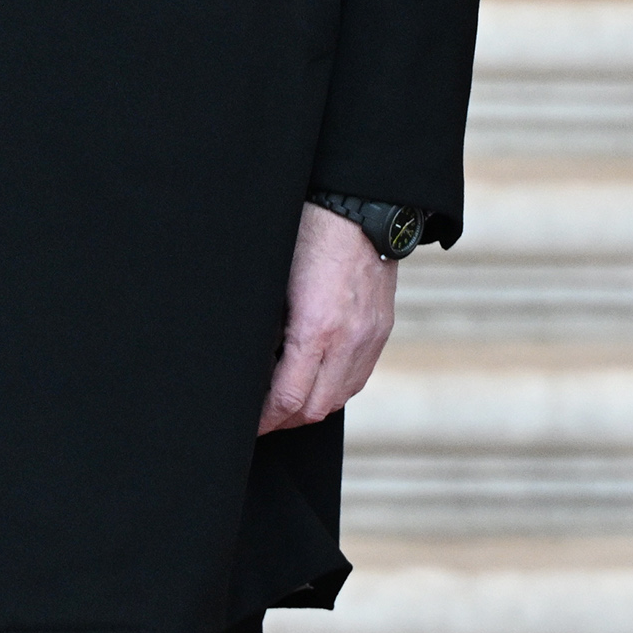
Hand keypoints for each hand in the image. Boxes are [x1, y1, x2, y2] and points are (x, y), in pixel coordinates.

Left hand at [259, 201, 396, 434]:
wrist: (360, 208)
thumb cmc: (308, 235)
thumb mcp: (276, 284)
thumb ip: (269, 331)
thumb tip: (257, 367)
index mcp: (316, 329)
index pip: (288, 399)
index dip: (265, 419)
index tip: (249, 424)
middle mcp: (348, 340)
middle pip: (316, 409)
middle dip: (285, 420)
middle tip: (262, 418)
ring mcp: (370, 337)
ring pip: (340, 398)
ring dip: (312, 407)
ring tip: (288, 402)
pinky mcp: (382, 329)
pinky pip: (359, 376)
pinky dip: (336, 387)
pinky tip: (318, 379)